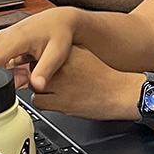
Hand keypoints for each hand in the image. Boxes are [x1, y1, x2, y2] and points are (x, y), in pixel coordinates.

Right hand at [0, 8, 78, 89]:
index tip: (12, 84)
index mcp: (13, 39)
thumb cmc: (59, 33)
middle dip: (6, 80)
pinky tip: (24, 67)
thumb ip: (45, 71)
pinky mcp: (2, 42)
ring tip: (28, 71)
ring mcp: (1, 39)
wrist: (60, 20)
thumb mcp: (56, 54)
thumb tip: (37, 87)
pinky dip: (9, 69)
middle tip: (26, 78)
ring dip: (8, 75)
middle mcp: (3, 37)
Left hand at [26, 45, 140, 120]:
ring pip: (33, 85)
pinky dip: (43, 102)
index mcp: (68, 51)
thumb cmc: (105, 77)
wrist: (120, 93)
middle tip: (51, 80)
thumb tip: (48, 52)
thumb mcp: (85, 55)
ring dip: (41, 89)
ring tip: (55, 91)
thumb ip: (66, 53)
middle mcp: (62, 65)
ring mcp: (60, 83)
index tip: (44, 65)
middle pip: (33, 67)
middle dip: (40, 74)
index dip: (40, 60)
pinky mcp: (60, 101)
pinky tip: (56, 100)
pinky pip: (37, 101)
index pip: (40, 52)